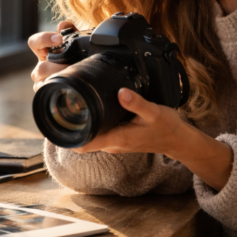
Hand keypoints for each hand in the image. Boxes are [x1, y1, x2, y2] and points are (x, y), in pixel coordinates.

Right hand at [28, 20, 76, 92]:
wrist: (84, 76)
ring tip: (71, 77)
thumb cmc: (76, 57)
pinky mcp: (44, 91)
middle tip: (71, 65)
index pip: (34, 42)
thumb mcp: (75, 42)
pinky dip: (56, 89)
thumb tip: (64, 24)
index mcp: (44, 51)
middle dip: (56, 67)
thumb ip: (71, 31)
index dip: (44, 39)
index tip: (59, 38)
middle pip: (40, 68)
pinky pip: (46, 91)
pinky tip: (67, 86)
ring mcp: (40, 80)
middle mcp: (40, 66)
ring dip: (57, 79)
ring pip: (42, 81)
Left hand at [75, 88, 234, 191]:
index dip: (66, 136)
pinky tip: (94, 108)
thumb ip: (136, 103)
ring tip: (74, 104)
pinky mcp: (120, 138)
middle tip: (61, 105)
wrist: (179, 139)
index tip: (57, 119)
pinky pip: (100, 132)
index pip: (82, 144)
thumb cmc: (167, 127)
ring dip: (81, 124)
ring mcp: (116, 142)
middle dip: (69, 126)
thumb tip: (120, 92)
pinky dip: (93, 123)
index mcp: (117, 138)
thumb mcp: (154, 112)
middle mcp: (113, 143)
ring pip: (90, 136)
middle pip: (82, 139)